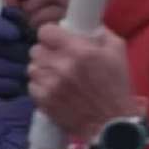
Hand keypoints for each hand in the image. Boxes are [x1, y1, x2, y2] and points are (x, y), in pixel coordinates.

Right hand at [0, 8, 31, 97]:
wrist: (7, 64)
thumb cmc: (17, 41)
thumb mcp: (20, 25)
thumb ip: (18, 19)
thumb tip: (11, 18)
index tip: (17, 35)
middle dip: (11, 52)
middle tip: (30, 57)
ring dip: (8, 70)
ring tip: (27, 71)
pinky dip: (0, 84)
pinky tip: (16, 83)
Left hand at [29, 24, 141, 138]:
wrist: (111, 123)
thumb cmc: (116, 87)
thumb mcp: (117, 52)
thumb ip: (100, 33)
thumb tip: (86, 25)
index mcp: (80, 51)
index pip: (45, 31)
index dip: (50, 34)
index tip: (55, 39)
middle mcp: (62, 66)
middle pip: (36, 50)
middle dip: (47, 52)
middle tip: (58, 59)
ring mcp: (50, 85)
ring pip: (32, 67)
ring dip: (42, 70)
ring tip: (56, 75)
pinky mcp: (44, 101)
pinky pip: (32, 85)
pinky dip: (40, 86)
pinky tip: (54, 89)